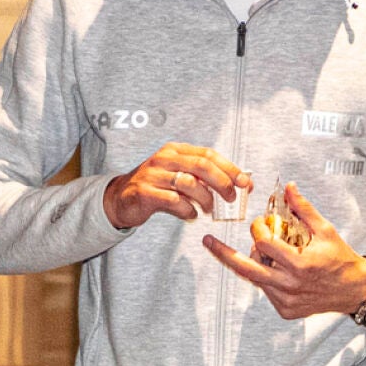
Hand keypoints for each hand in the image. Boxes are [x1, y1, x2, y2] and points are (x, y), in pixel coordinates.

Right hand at [102, 143, 246, 229]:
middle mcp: (164, 159)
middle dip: (222, 183)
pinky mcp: (144, 193)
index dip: (230, 168)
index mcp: (175, 151)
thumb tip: (239, 183)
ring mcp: (153, 175)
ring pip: (189, 183)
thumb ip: (204, 176)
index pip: (208, 154)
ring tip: (208, 209)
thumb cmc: (156, 186)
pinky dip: (187, 210)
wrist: (120, 198)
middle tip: (231, 198)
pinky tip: (190, 215)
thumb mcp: (179, 174)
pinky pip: (174, 201)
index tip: (245, 183)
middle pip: (202, 166)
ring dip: (205, 199)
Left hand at [202, 183, 365, 319]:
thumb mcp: (326, 231)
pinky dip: (266, 277)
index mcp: (300, 264)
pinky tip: (278, 269)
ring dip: (255, 261)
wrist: (356, 290)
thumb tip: (289, 188)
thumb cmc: (341, 260)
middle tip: (208, 242)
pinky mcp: (285, 310)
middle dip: (223, 253)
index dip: (259, 228)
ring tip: (266, 251)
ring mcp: (286, 300)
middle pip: (247, 267)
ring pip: (256, 278)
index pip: (264, 243)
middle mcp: (290, 285)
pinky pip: (266, 290)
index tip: (262, 222)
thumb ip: (304, 210)